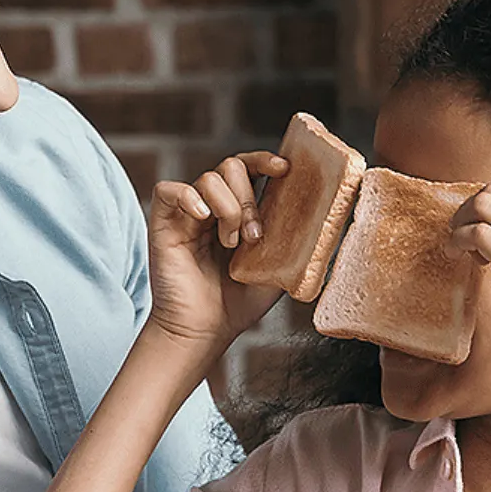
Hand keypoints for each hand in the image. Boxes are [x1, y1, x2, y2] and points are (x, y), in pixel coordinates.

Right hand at [145, 152, 286, 352]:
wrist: (207, 330)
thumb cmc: (240, 302)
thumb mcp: (280, 267)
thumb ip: (297, 240)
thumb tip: (328, 220)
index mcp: (240, 211)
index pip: (251, 168)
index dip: (265, 161)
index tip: (284, 169)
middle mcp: (213, 207)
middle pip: (231, 167)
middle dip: (249, 198)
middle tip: (254, 236)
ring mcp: (188, 213)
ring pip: (209, 178)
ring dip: (228, 209)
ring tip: (230, 243)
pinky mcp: (163, 223)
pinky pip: (169, 190)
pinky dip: (188, 197)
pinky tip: (203, 218)